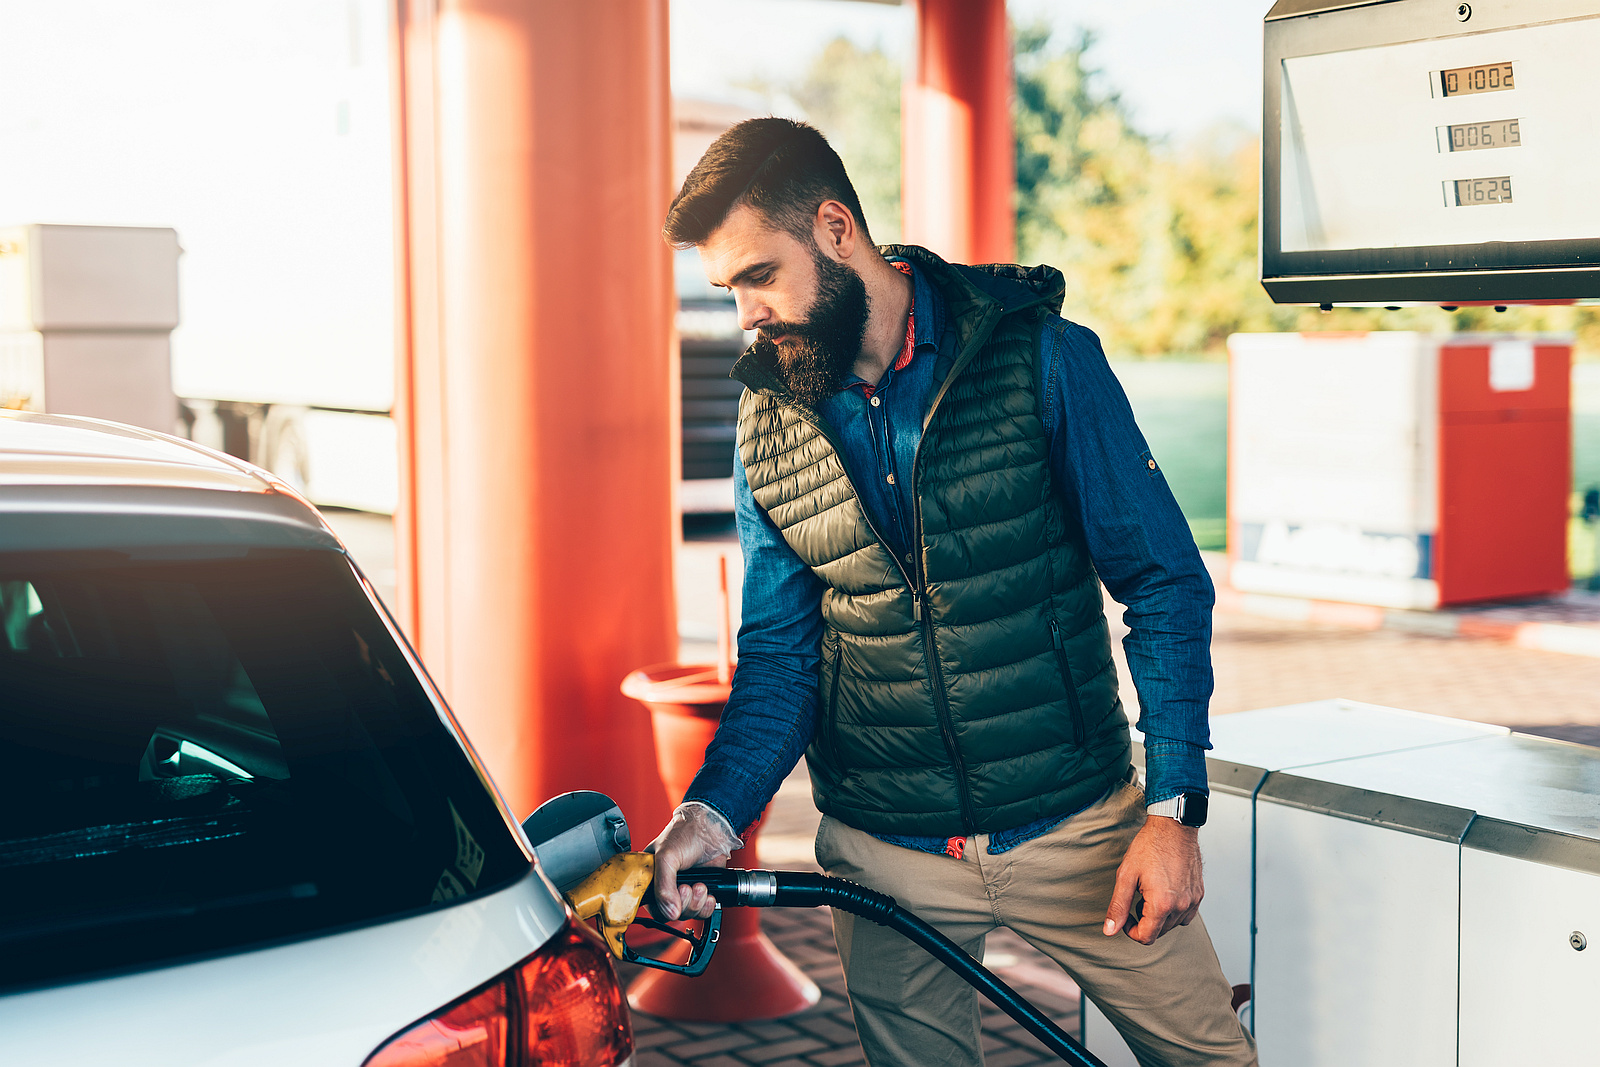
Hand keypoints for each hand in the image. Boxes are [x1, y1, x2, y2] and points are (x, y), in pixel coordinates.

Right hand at [645, 802, 741, 920]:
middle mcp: (667, 885)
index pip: (650, 904)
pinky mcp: (701, 891)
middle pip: (670, 912)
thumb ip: (664, 885)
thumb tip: (670, 912)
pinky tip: (708, 894)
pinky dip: (706, 906)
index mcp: (651, 876)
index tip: (670, 899)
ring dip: (696, 903)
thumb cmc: (686, 832)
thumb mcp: (667, 857)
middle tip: (686, 888)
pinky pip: (702, 912)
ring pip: (687, 913)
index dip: (661, 907)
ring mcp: (685, 889)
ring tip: (700, 885)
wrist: (713, 827)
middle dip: (682, 904)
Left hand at [1103, 815, 1202, 945]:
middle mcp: (1181, 906)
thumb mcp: (1126, 876)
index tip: (1126, 917)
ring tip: (1150, 893)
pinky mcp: (1199, 894)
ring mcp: (1193, 900)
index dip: (1131, 931)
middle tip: (1136, 899)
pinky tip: (1165, 894)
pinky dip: (1174, 911)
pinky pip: (1186, 915)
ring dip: (1159, 917)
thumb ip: (1118, 906)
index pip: (1146, 937)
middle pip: (1160, 932)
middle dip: (1144, 921)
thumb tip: (1110, 930)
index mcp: (1162, 904)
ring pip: (1173, 924)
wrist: (1173, 827)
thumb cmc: (1150, 846)